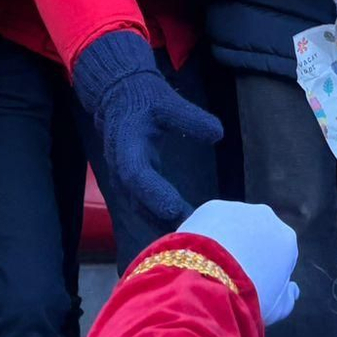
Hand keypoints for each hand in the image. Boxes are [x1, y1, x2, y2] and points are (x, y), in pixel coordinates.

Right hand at [71, 31, 223, 229]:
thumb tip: (218, 134)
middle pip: (138, 202)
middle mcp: (121, 168)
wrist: (118, 97)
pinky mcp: (133, 183)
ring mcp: (125, 179)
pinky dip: (163, 220)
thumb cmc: (145, 98)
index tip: (176, 209)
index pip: (136, 175)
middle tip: (194, 235)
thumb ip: (191, 118)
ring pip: (141, 209)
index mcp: (126, 146)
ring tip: (195, 239)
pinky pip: (145, 207)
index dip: (154, 194)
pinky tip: (188, 229)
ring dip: (164, 225)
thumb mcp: (168, 101)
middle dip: (163, 220)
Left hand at [178, 201, 299, 326]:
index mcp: (287, 239)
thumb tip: (293, 288)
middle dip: (249, 248)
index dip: (268, 269)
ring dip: (227, 239)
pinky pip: (211, 221)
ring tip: (212, 264)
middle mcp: (266, 217)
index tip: (255, 283)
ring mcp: (237, 208)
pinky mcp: (210, 206)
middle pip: (259, 233)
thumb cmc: (250, 298)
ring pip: (234, 224)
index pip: (281, 253)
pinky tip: (199, 253)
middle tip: (233, 273)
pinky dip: (206, 233)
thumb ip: (289, 296)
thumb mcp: (278, 308)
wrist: (208, 281)